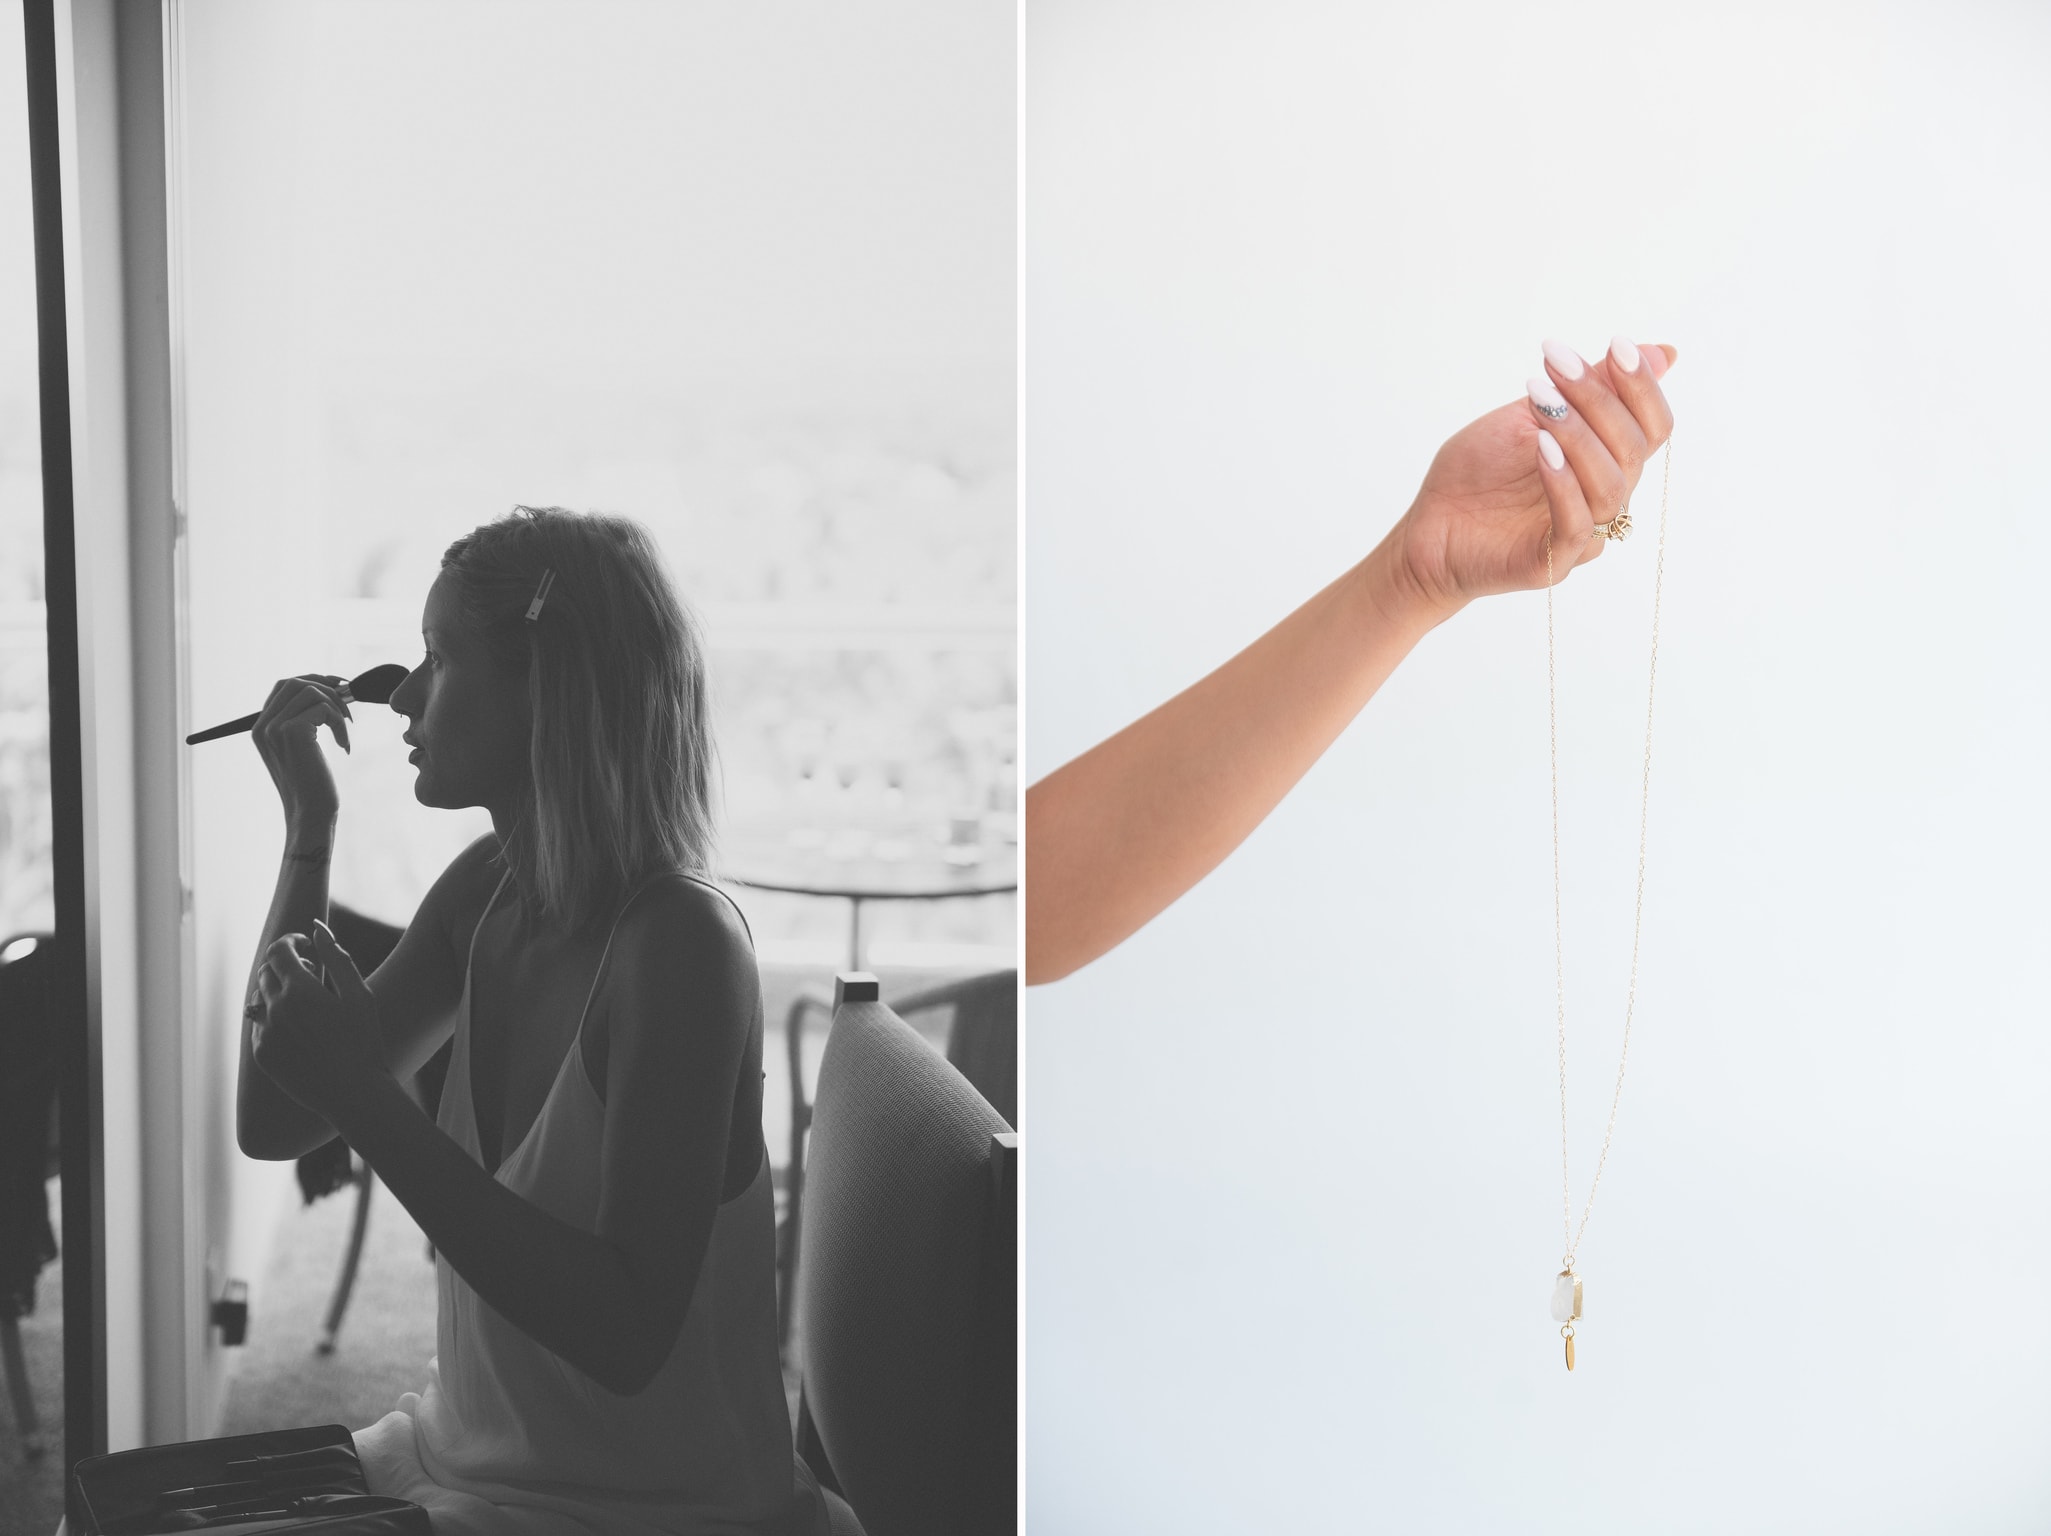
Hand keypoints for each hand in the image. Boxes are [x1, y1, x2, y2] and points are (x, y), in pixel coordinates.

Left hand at [249, 919, 385, 1118]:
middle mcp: (275, 1009)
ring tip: (305, 1003)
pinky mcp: (262, 1054)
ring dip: (277, 992)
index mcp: (300, 990)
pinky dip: (273, 1018)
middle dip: (286, 966)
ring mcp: (265, 1033)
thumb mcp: (359, 995)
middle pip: (267, 972)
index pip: (278, 951)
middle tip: (312, 975)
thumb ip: (337, 957)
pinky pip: (258, 1025)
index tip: (306, 945)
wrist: (353, 1093)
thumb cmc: (364, 1041)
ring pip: (259, 999)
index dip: (290, 941)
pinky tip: (300, 1029)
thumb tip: (317, 928)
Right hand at [251, 674, 353, 826]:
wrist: (310, 814)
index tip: (338, 687)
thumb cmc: (313, 785)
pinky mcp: (292, 732)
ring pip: (310, 691)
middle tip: (347, 706)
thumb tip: (332, 689)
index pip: (283, 686)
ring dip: (336, 707)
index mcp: (261, 728)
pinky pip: (324, 708)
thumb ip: (304, 720)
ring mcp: (274, 728)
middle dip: (325, 687)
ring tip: (345, 730)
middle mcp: (262, 726)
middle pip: (293, 682)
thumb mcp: (302, 748)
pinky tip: (344, 746)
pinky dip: (341, 724)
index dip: (313, 679)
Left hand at [1381, 337, 1676, 618]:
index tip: (1614, 345)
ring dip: (1579, 435)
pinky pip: (1578, 523)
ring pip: (1611, 484)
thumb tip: (1663, 351)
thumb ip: (1587, 389)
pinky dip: (1563, 482)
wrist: (1427, 530)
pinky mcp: (1554, 561)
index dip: (1643, 386)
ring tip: (1542, 401)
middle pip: (1633, 448)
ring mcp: (1584, 534)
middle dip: (1598, 398)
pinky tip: (1541, 449)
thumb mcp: (1530, 416)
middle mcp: (1606, 498)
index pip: (1653, 425)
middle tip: (1556, 364)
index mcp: (1608, 462)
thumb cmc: (1478, 474)